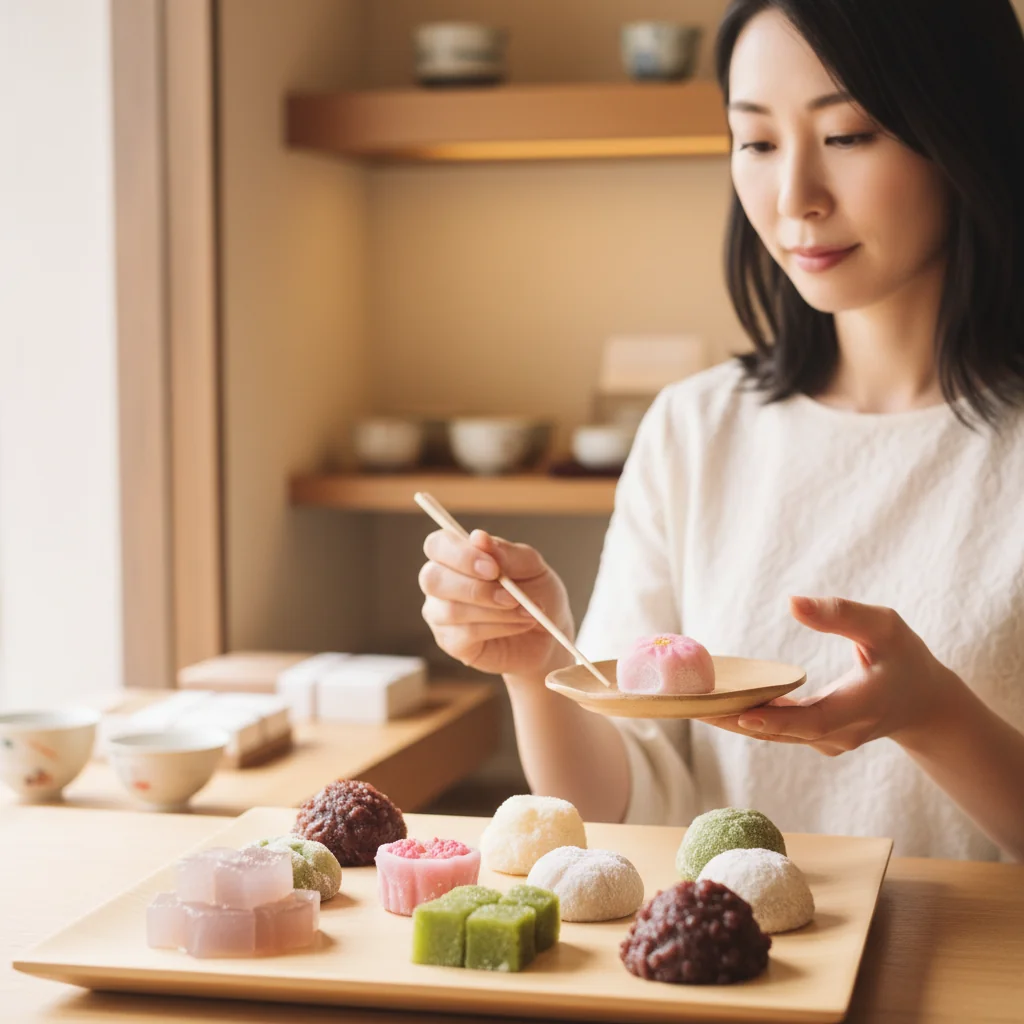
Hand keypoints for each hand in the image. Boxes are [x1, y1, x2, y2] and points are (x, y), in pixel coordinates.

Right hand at [419, 528, 572, 677]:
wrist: (549, 633)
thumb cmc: (536, 592)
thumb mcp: (532, 566)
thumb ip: (506, 552)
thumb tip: (478, 538)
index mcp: (455, 556)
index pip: (437, 545)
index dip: (460, 554)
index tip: (493, 567)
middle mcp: (441, 583)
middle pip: (431, 578)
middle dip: (474, 587)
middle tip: (511, 595)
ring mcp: (441, 615)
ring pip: (451, 610)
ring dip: (495, 610)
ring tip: (526, 611)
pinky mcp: (451, 642)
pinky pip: (465, 634)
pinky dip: (499, 627)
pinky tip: (520, 624)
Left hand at [702, 596, 962, 755]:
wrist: (925, 705)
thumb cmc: (905, 658)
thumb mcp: (885, 627)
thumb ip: (842, 614)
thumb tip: (792, 602)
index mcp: (860, 706)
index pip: (814, 720)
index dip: (777, 719)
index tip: (741, 712)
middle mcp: (840, 732)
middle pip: (781, 731)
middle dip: (734, 717)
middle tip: (691, 704)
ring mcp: (827, 740)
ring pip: (773, 733)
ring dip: (732, 718)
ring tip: (689, 702)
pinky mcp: (815, 738)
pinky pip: (776, 729)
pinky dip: (745, 716)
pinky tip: (713, 700)